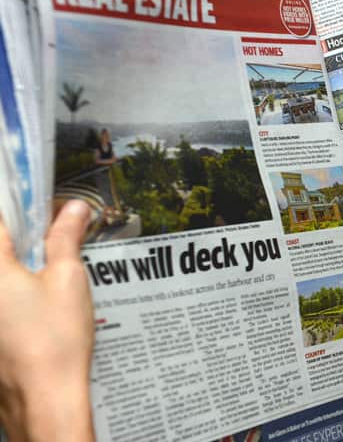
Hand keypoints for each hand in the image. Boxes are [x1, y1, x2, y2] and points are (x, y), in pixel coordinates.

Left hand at [0, 200, 94, 441]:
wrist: (43, 398)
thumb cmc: (55, 339)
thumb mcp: (68, 278)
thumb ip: (65, 237)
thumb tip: (73, 208)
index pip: (1, 223)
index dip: (23, 210)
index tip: (44, 208)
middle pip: (1, 251)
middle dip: (25, 244)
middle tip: (53, 247)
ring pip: (4, 278)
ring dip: (21, 271)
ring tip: (50, 279)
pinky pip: (2, 300)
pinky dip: (15, 295)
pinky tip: (39, 308)